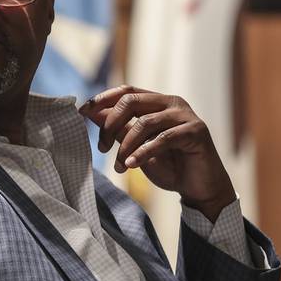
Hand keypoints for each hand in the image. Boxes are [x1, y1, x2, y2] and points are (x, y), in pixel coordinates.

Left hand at [79, 85, 235, 221]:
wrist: (199, 189)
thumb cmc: (169, 166)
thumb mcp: (136, 147)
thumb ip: (118, 129)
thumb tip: (91, 112)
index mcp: (158, 102)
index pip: (127, 91)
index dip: (103, 99)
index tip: (82, 111)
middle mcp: (172, 103)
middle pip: (132, 101)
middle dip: (111, 124)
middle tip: (101, 148)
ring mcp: (186, 116)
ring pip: (145, 122)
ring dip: (126, 146)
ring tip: (119, 166)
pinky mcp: (196, 132)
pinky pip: (163, 138)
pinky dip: (143, 152)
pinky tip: (131, 166)